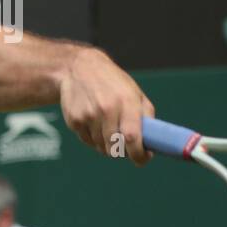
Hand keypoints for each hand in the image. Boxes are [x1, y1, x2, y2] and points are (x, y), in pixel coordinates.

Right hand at [58, 48, 153, 164]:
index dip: (139, 154)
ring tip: (106, 124)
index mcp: (126, 101)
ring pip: (101, 147)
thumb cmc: (113, 83)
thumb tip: (152, 143)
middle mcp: (106, 108)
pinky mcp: (74, 120)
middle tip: (124, 143)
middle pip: (116, 148)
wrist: (78, 68)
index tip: (142, 158)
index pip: (133, 137)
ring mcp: (88, 115)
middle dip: (123, 151)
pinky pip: (87, 141)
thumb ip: (146, 116)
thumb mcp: (135, 93)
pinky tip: (92, 119)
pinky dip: (92, 137)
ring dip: (106, 143)